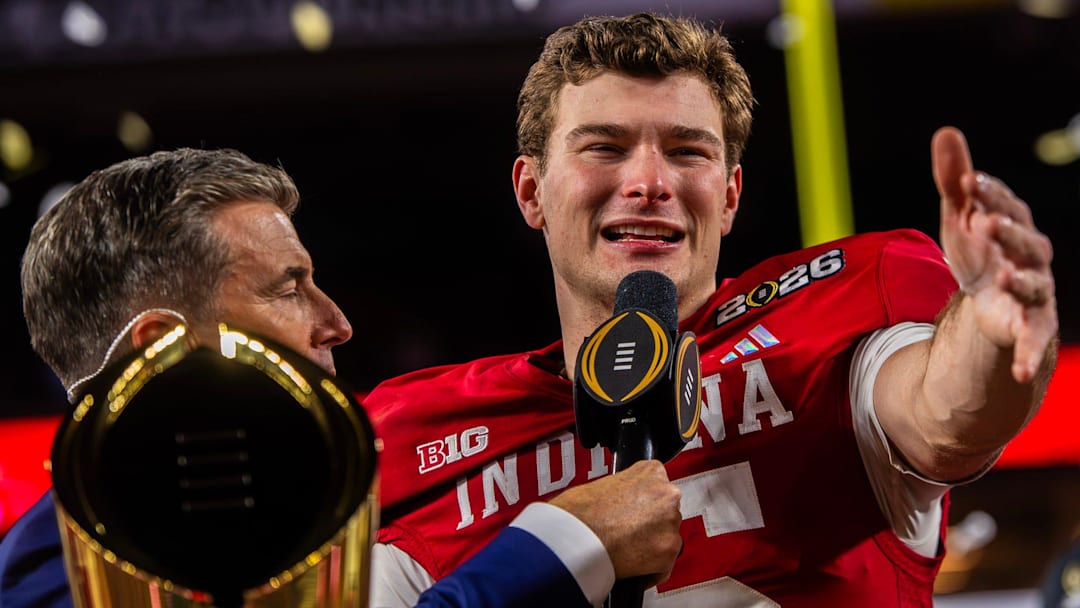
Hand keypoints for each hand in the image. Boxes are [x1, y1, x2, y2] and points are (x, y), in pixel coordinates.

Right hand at [548, 459, 681, 585]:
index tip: (636, 512)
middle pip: (667, 513)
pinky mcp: (668, 552)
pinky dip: (649, 569)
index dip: (644, 503)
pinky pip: (663, 565)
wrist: (571, 535)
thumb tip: (626, 503)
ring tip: (625, 549)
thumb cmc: (579, 511)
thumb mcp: (605, 484)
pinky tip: (630, 565)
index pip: (659, 487)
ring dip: (651, 545)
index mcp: (652, 472)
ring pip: (667, 538)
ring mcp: (670, 524)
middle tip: (628, 531)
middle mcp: (667, 495)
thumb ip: (626, 491)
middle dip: (651, 524)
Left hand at [931, 126, 1057, 382]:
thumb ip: (954, 181)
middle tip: (984, 220)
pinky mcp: (1032, 327)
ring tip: (1002, 277)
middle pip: (1026, 242)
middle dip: (1008, 231)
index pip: (1005, 204)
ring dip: (1021, 280)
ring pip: (1034, 285)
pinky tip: (1021, 371)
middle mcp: (1032, 257)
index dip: (990, 192)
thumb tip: (946, 132)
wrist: (992, 304)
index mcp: (1014, 226)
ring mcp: (1035, 292)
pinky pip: (1035, 341)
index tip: (968, 181)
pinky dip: (1030, 354)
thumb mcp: (960, 218)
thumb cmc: (980, 251)